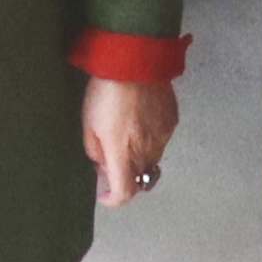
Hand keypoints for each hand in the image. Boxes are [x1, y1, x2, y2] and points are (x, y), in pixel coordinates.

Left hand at [82, 72, 176, 205]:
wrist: (135, 61)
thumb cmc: (105, 92)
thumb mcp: (88, 123)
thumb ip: (95, 151)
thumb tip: (103, 167)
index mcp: (122, 153)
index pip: (125, 192)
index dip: (114, 199)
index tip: (105, 194)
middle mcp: (146, 151)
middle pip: (140, 179)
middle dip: (126, 176)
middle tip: (113, 160)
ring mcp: (162, 138)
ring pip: (152, 161)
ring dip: (139, 158)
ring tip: (127, 134)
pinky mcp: (172, 123)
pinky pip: (161, 141)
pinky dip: (150, 140)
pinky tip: (140, 120)